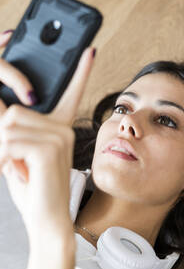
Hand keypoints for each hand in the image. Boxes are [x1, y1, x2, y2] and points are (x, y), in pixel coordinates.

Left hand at [0, 30, 95, 243]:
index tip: (89, 49)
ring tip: (17, 168)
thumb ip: (11, 128)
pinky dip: (4, 158)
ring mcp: (59, 138)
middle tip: (13, 161)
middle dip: (3, 138)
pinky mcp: (49, 149)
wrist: (46, 219)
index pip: (72, 93)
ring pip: (8, 124)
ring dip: (2, 150)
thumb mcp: (18, 153)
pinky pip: (10, 140)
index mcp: (60, 128)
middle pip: (14, 111)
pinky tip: (19, 172)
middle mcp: (63, 129)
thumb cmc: (33, 188)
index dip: (81, 71)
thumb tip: (1, 106)